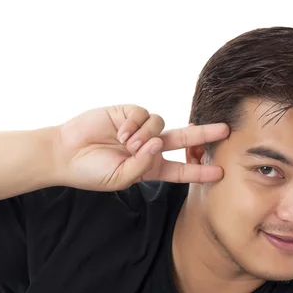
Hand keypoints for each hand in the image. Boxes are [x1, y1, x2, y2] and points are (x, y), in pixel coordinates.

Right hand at [55, 104, 228, 190]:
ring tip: (127, 144)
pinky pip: (144, 114)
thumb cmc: (92, 172)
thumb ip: (143, 166)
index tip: (220, 173)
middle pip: (183, 139)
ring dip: (147, 135)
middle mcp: (148, 147)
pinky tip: (121, 132)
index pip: (180, 169)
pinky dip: (135, 124)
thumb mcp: (121, 179)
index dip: (199, 171)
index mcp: (149, 167)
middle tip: (226, 130)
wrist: (66, 153)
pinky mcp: (128, 112)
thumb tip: (158, 143)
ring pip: (161, 125)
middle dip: (204, 134)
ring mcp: (139, 129)